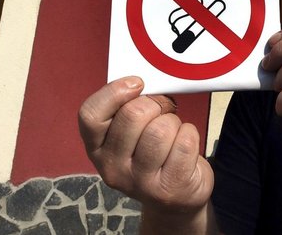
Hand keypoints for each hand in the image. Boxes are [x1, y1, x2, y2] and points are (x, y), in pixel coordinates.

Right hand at [78, 77, 213, 213]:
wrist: (175, 198)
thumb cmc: (152, 152)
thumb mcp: (130, 133)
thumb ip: (128, 108)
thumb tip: (142, 83)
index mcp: (97, 148)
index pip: (90, 115)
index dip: (113, 92)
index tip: (137, 84)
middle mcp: (112, 168)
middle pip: (133, 115)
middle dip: (156, 104)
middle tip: (164, 109)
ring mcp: (140, 183)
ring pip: (161, 129)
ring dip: (174, 122)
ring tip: (173, 133)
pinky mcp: (169, 188)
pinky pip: (186, 142)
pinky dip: (190, 135)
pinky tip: (184, 147)